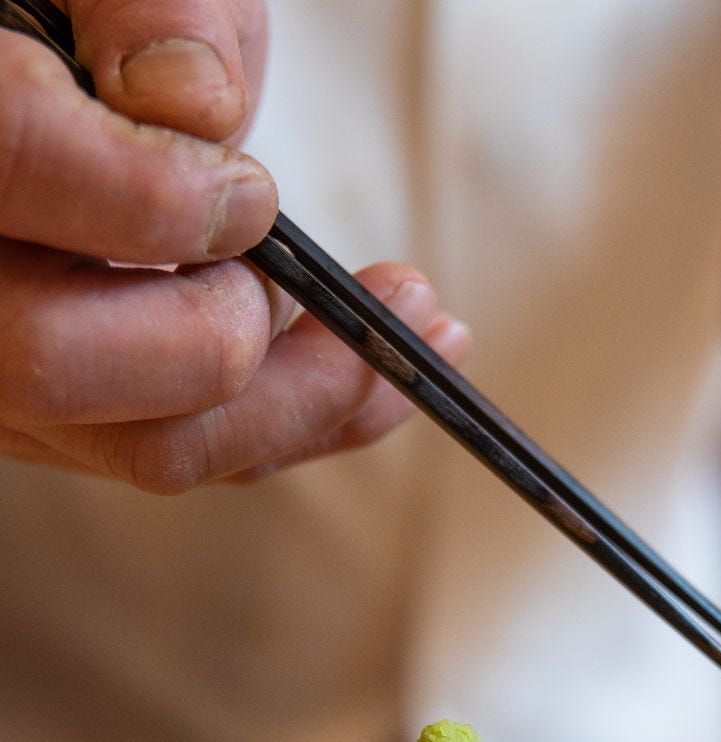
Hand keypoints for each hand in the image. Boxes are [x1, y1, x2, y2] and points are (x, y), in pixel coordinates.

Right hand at [0, 0, 466, 489]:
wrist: (62, 97)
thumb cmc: (95, 24)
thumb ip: (145, 4)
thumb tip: (200, 104)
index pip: (9, 166)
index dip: (149, 195)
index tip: (253, 192)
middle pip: (63, 361)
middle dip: (229, 330)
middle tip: (324, 281)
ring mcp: (9, 373)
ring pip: (152, 445)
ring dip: (309, 399)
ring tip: (416, 319)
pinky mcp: (89, 420)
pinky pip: (205, 453)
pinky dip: (307, 424)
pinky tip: (387, 378)